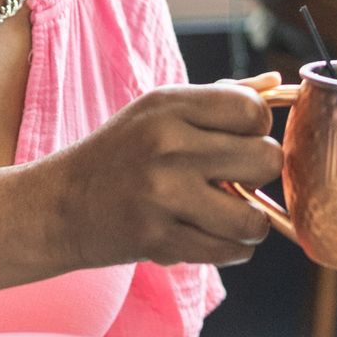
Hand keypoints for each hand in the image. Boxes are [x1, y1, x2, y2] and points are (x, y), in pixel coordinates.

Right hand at [45, 81, 284, 269]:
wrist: (60, 205)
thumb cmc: (121, 154)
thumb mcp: (159, 111)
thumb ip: (221, 98)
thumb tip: (277, 85)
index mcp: (169, 106)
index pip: (253, 111)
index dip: (259, 129)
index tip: (241, 140)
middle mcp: (166, 145)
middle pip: (265, 159)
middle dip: (260, 174)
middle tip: (237, 180)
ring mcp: (161, 195)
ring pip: (252, 217)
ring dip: (251, 221)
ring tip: (232, 214)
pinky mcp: (157, 240)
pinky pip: (229, 251)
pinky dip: (232, 249)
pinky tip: (213, 235)